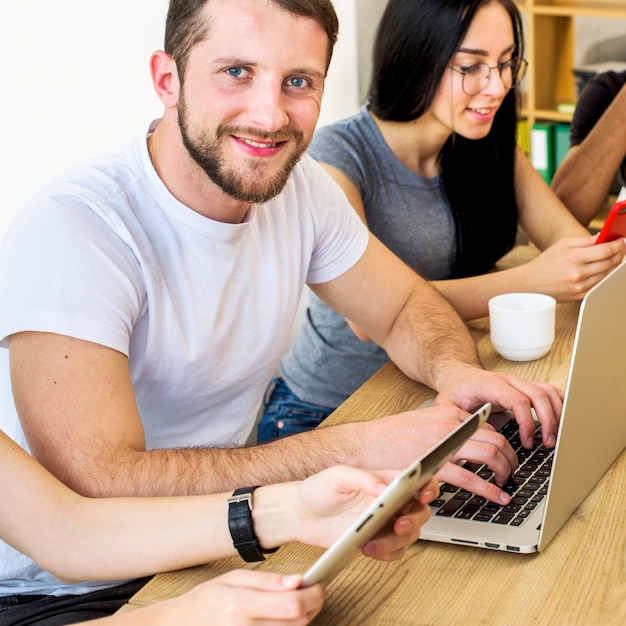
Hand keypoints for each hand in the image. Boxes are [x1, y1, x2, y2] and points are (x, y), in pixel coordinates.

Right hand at [143, 570, 323, 625]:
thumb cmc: (205, 601)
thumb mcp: (232, 579)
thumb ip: (267, 581)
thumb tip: (298, 581)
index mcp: (239, 605)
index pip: (291, 605)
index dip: (314, 595)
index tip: (320, 584)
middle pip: (298, 622)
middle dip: (314, 605)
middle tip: (316, 591)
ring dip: (305, 617)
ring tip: (301, 602)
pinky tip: (287, 616)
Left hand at [294, 465, 436, 560]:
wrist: (301, 515)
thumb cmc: (319, 489)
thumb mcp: (338, 476)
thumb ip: (364, 479)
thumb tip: (385, 487)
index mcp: (384, 481)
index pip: (416, 481)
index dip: (428, 486)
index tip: (424, 494)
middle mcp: (389, 502)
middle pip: (419, 511)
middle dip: (415, 519)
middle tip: (399, 524)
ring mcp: (384, 524)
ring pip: (409, 535)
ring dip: (397, 540)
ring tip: (373, 542)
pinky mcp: (377, 542)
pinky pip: (395, 551)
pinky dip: (387, 553)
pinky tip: (369, 549)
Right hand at [334, 405, 516, 504]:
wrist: (364, 445)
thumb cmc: (389, 438)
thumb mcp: (423, 423)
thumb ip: (445, 428)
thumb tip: (465, 439)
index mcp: (448, 413)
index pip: (488, 427)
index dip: (503, 444)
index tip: (507, 456)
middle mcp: (449, 424)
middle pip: (495, 439)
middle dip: (510, 458)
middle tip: (512, 472)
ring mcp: (442, 444)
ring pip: (490, 455)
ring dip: (504, 472)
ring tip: (507, 484)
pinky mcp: (434, 465)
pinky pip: (471, 478)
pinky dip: (489, 489)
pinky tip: (496, 496)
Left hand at [432, 364, 563, 449]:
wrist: (458, 376)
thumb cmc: (454, 392)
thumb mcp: (445, 407)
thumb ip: (456, 422)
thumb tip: (467, 442)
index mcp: (490, 385)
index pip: (518, 400)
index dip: (527, 422)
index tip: (527, 442)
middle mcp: (508, 381)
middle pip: (538, 395)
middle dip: (549, 421)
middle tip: (549, 444)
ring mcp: (518, 383)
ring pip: (548, 392)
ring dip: (557, 414)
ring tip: (556, 438)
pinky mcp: (524, 387)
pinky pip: (549, 392)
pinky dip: (559, 405)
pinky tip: (562, 422)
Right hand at [523, 236, 624, 301]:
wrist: (529, 284)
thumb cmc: (544, 263)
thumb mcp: (562, 245)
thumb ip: (585, 241)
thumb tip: (603, 237)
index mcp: (574, 258)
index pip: (606, 250)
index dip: (618, 244)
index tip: (621, 240)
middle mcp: (579, 273)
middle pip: (611, 262)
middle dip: (619, 254)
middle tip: (621, 248)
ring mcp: (580, 286)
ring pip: (607, 274)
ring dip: (613, 265)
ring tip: (613, 258)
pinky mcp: (580, 295)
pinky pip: (599, 284)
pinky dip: (603, 275)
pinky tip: (602, 269)